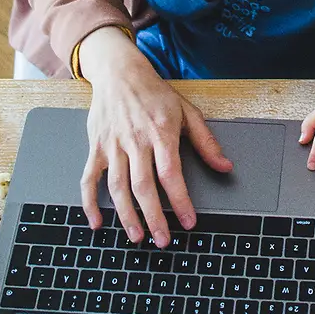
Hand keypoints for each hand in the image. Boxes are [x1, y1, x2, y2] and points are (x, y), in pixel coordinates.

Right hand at [78, 26, 232, 246]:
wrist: (120, 73)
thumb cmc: (156, 94)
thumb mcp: (187, 112)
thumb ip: (206, 141)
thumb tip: (225, 166)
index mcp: (162, 133)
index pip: (171, 174)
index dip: (181, 201)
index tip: (188, 222)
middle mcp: (136, 141)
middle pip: (144, 186)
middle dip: (154, 217)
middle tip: (163, 240)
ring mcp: (113, 145)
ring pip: (118, 187)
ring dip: (126, 215)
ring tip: (137, 236)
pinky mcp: (96, 147)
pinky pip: (89, 178)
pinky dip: (89, 202)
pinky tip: (97, 221)